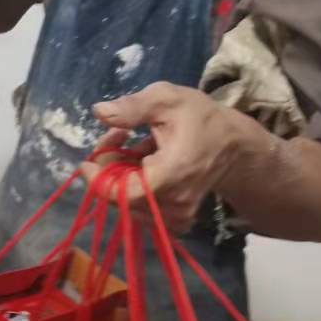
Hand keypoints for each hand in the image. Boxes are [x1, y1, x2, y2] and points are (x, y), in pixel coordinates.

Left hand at [81, 83, 245, 235]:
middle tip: (117, 134)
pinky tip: (138, 164)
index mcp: (172, 174)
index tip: (87, 160)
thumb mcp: (167, 99)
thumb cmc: (200, 118)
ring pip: (128, 204)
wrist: (232, 145)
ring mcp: (176, 215)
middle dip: (108, 166)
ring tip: (129, 144)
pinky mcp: (175, 220)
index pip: (124, 194)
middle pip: (121, 197)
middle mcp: (175, 202)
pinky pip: (141, 210)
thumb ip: (133, 107)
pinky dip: (131, 188)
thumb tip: (99, 112)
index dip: (98, 180)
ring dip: (118, 175)